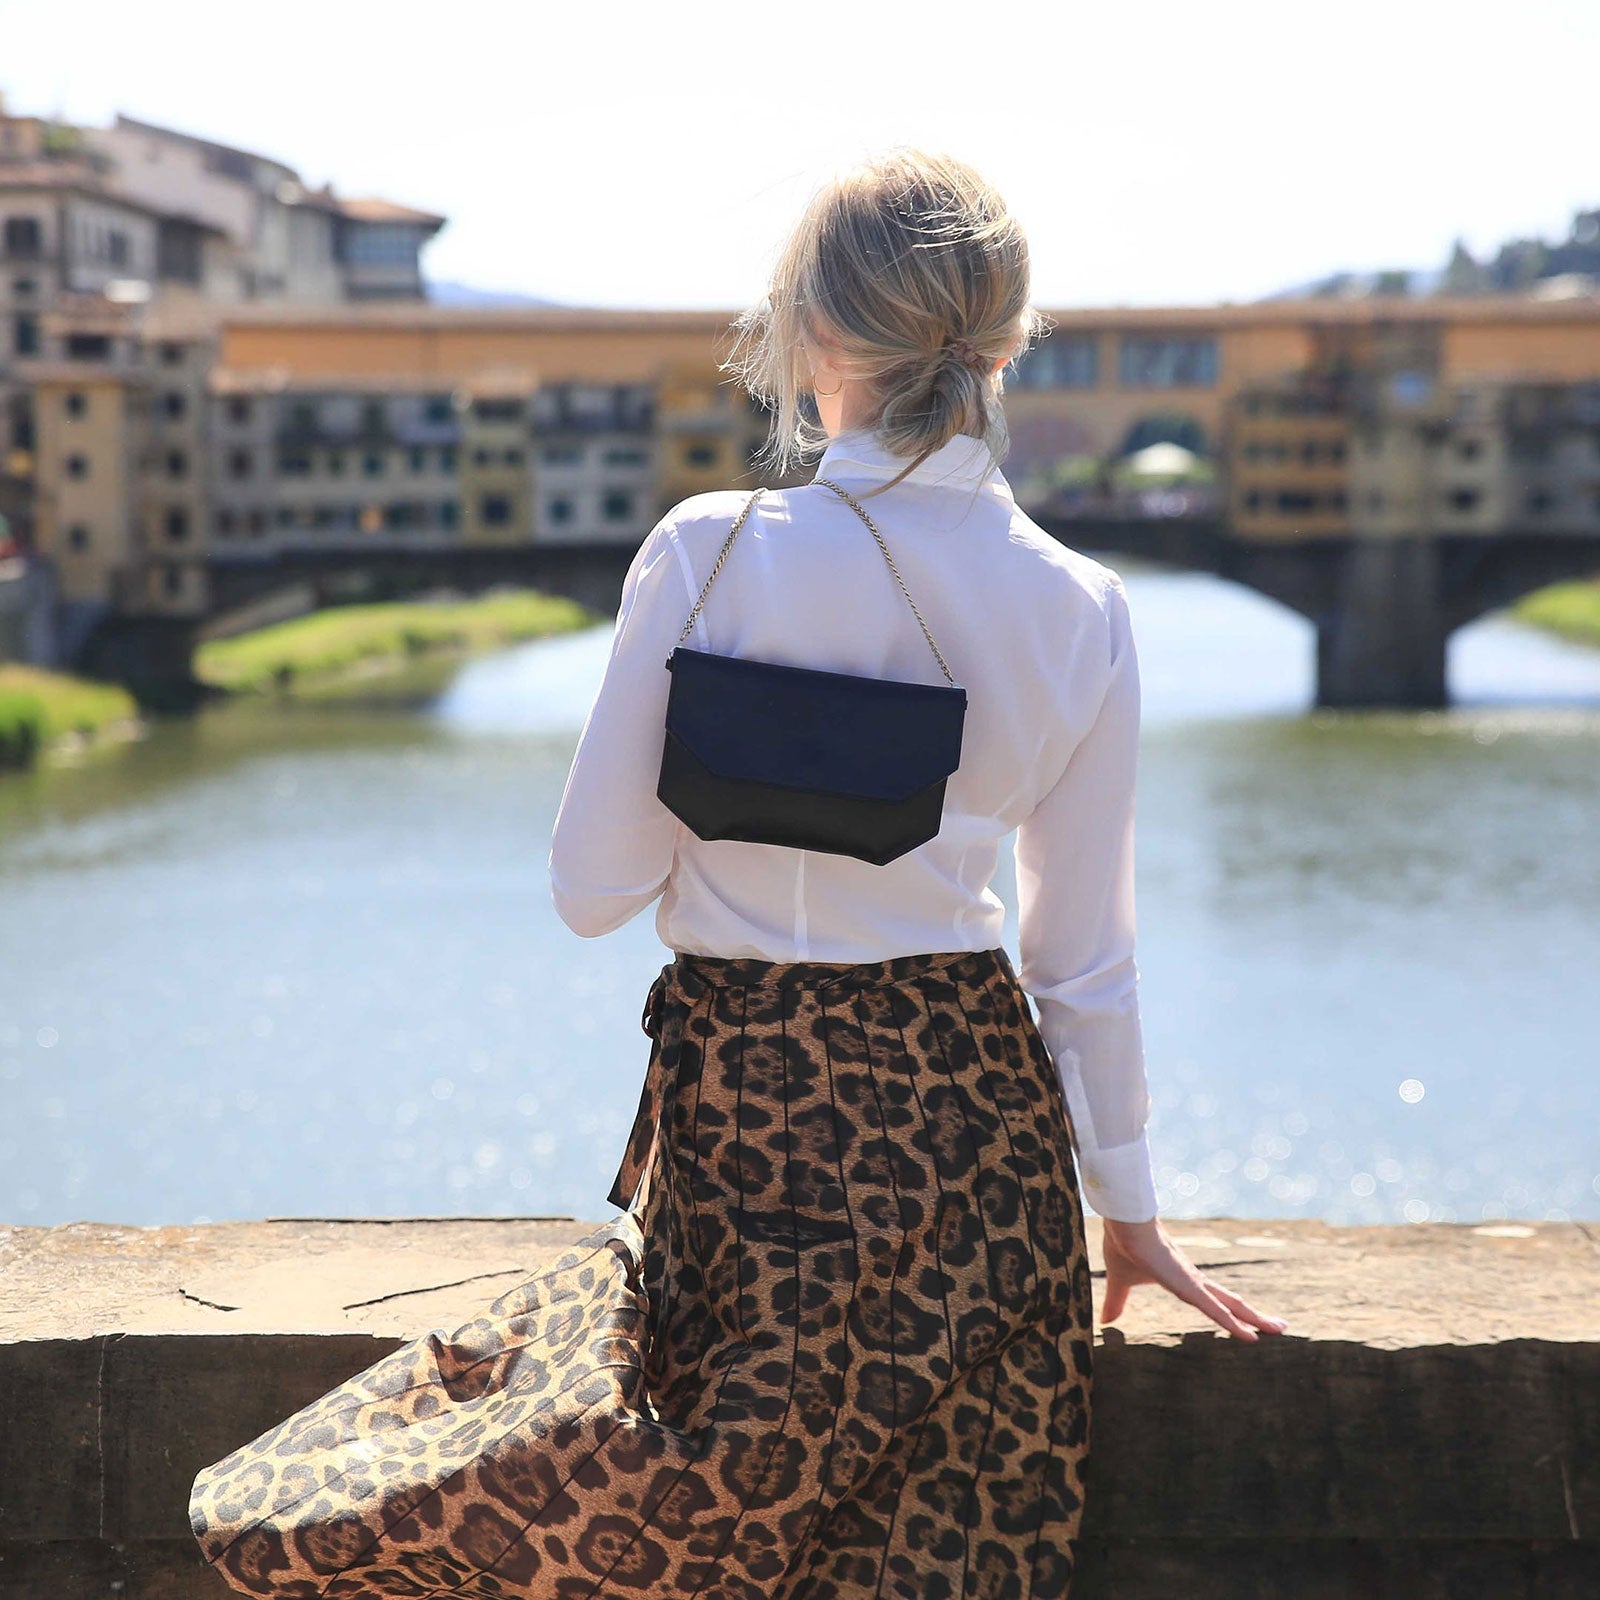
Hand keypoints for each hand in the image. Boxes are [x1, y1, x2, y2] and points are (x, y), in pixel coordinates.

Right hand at [1099, 1217, 1289, 1341]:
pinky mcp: (1187, 1285)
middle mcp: (1195, 1282)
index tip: (1250, 1322)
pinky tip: (1250, 1336)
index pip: (1214, 1299)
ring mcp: (1194, 1283)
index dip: (1232, 1311)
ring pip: (1231, 1306)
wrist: (1123, 1223)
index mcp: (1183, 1281)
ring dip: (1255, 1319)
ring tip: (1280, 1329)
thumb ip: (1118, 1302)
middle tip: (1280, 1326)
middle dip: (1255, 1315)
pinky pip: (1214, 1310)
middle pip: (1231, 1302)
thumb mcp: (1121, 1282)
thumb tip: (1105, 1321)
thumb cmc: (1124, 1245)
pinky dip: (1232, 1324)